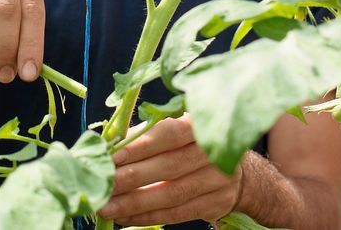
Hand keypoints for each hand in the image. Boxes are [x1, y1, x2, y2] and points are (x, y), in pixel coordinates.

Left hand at [98, 115, 243, 225]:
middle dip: (132, 178)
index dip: (141, 146)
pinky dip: (147, 216)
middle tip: (103, 185)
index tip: (114, 157)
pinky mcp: (216, 204)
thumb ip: (146, 135)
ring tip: (107, 206)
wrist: (237, 169)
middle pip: (170, 167)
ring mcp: (219, 180)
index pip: (170, 134)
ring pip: (172, 194)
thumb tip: (109, 147)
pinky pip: (177, 214)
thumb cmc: (192, 143)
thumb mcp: (175, 128)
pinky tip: (125, 216)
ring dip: (135, 203)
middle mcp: (214, 151)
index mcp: (201, 124)